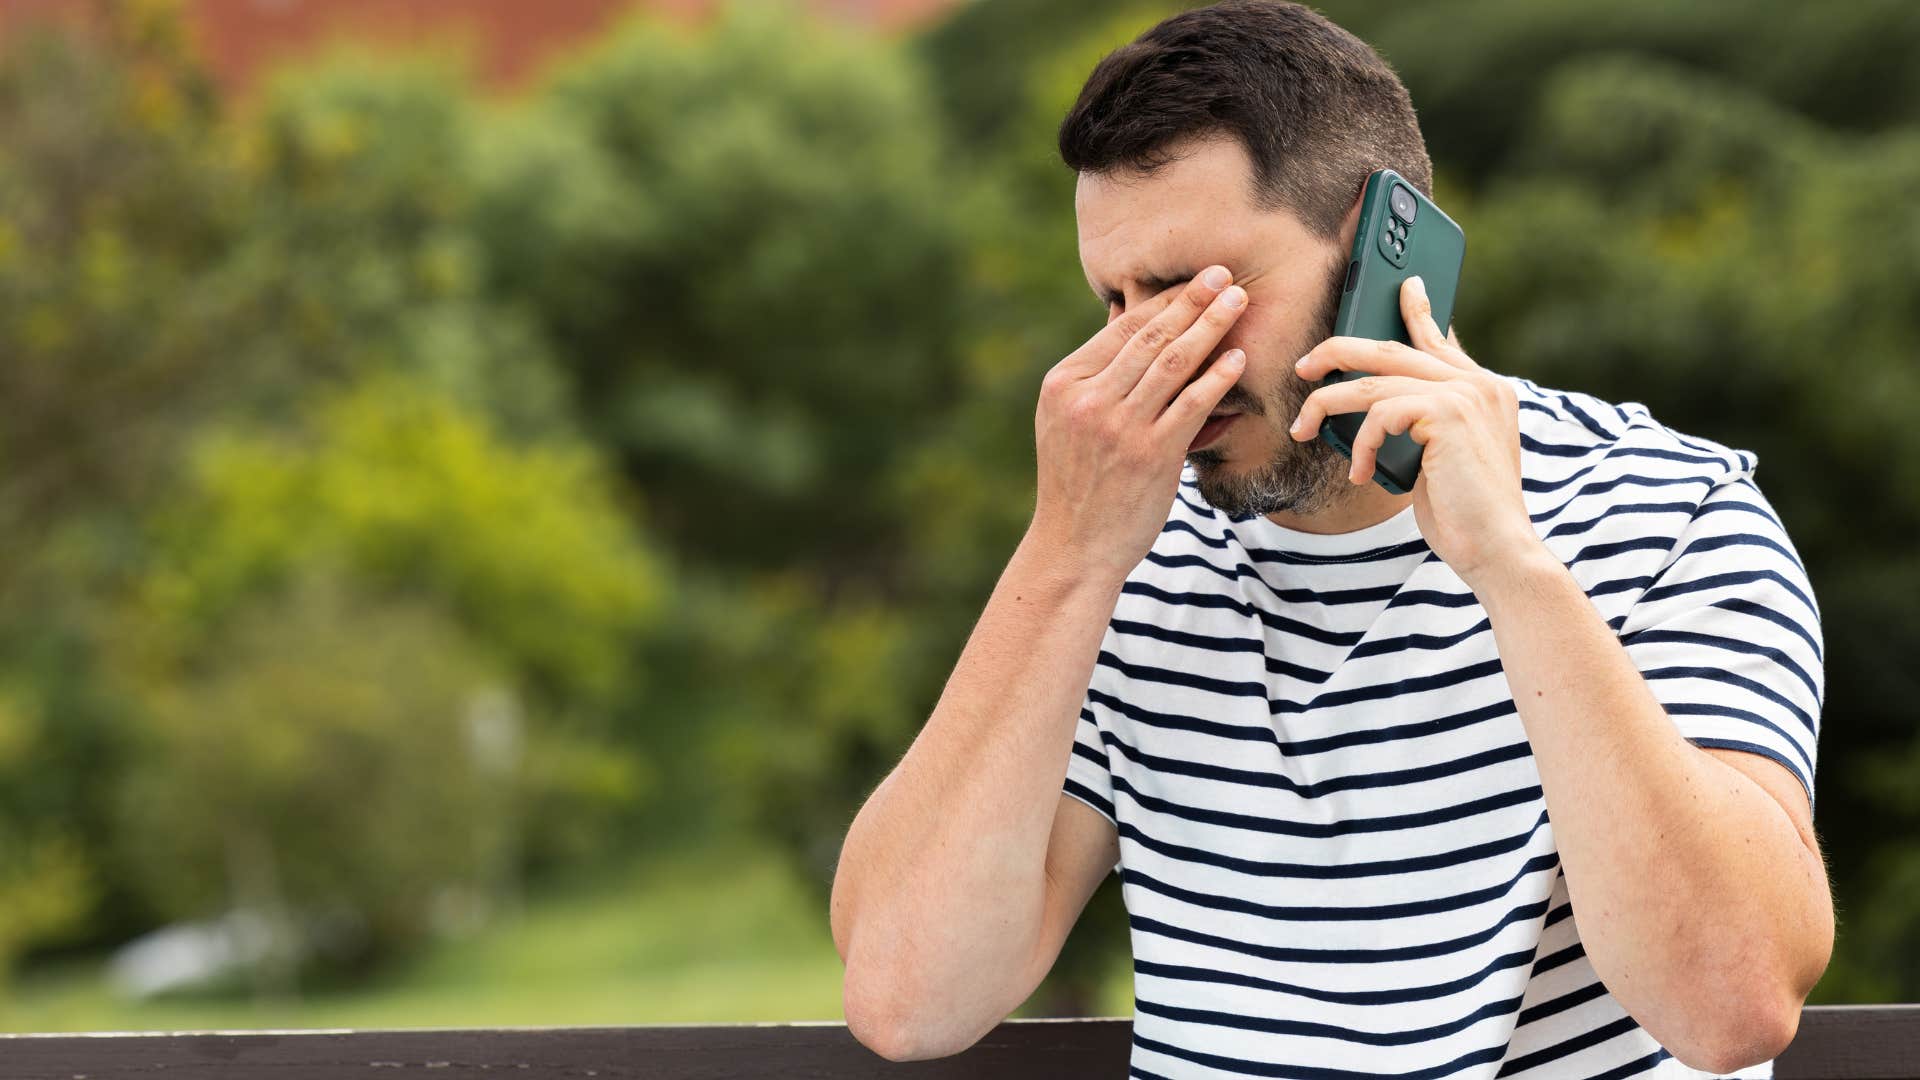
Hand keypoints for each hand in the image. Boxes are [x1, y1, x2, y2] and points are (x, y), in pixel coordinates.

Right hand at [1032, 265, 1249, 583]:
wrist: (1074, 546)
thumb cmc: (1077, 482)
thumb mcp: (1065, 420)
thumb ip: (1096, 373)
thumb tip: (1125, 317)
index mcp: (1063, 384)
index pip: (1121, 330)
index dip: (1164, 301)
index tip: (1195, 280)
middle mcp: (1088, 400)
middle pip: (1150, 338)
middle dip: (1192, 301)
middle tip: (1224, 274)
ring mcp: (1119, 426)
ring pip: (1173, 363)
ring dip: (1210, 327)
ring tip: (1237, 302)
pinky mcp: (1150, 455)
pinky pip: (1191, 404)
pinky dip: (1217, 378)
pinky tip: (1237, 358)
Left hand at [1288, 275, 1542, 589]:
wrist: (1496, 547)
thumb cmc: (1465, 512)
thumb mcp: (1442, 458)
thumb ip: (1425, 423)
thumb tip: (1382, 405)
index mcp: (1485, 390)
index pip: (1441, 340)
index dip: (1419, 311)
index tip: (1405, 286)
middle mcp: (1480, 384)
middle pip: (1393, 349)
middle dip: (1339, 351)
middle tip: (1305, 365)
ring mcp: (1467, 395)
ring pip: (1374, 381)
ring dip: (1327, 405)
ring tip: (1303, 426)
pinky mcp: (1448, 414)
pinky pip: (1380, 413)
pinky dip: (1361, 444)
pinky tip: (1362, 473)